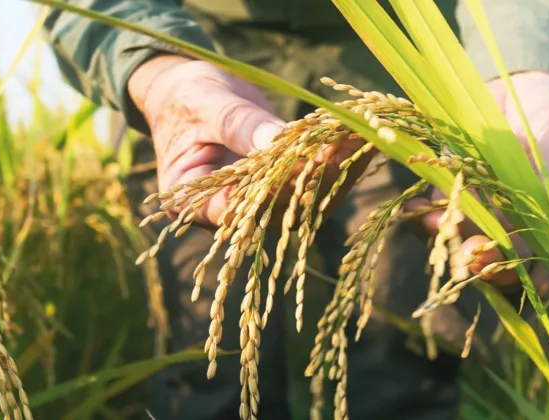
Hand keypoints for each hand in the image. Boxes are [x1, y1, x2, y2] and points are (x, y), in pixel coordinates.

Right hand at [129, 55, 371, 227]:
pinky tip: (358, 135)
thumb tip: (279, 141)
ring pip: (304, 200)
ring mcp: (259, 203)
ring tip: (363, 136)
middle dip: (316, 175)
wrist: (189, 93)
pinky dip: (336, 159)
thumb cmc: (185, 98)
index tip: (305, 162)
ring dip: (336, 169)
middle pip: (278, 207)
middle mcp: (230, 213)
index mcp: (194, 202)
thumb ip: (238, 125)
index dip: (272, 190)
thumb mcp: (205, 105)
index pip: (236, 209)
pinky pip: (312, 181)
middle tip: (348, 143)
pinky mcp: (282, 188)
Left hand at [406, 71, 548, 296]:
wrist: (515, 86)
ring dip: (452, 240)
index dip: (544, 269)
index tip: (530, 278)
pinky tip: (416, 209)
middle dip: (490, 262)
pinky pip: (442, 213)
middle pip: (510, 256)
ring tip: (437, 226)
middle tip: (472, 256)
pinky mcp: (457, 195)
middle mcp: (525, 222)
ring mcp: (488, 212)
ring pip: (471, 239)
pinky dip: (426, 216)